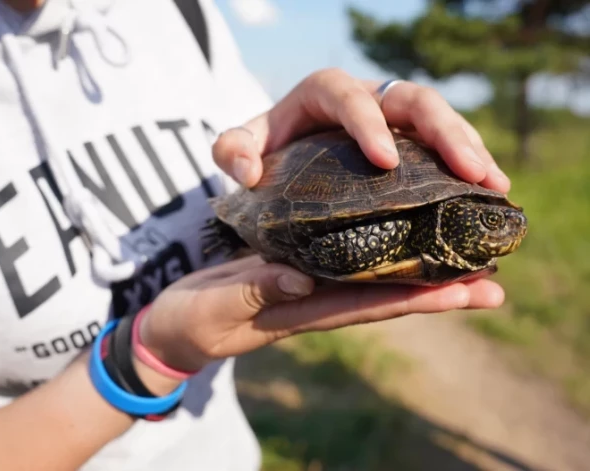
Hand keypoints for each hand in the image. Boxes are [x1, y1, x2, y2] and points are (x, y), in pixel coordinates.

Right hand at [137, 256, 503, 372]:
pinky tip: (402, 238)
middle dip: (440, 291)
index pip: (371, 304)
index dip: (420, 297)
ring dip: (420, 273)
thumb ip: (255, 291)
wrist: (174, 326)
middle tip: (493, 282)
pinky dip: (382, 254)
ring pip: (374, 279)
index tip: (469, 290)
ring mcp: (309, 288)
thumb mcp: (218, 306)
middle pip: (388, 295)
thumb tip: (301, 275)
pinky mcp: (296, 272)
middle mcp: (316, 301)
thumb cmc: (192, 320)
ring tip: (465, 261)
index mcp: (302, 310)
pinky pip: (348, 263)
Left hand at [213, 68, 509, 192]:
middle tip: (470, 172)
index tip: (386, 161)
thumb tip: (248, 171)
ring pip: (441, 118)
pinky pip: (447, 144)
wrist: (287, 153)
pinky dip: (469, 163)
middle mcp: (366, 98)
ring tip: (495, 185)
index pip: (347, 97)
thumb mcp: (241, 147)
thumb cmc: (266, 149)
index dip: (368, 123)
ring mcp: (394, 117)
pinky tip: (489, 193)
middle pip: (412, 99)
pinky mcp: (412, 139)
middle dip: (444, 134)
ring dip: (470, 148)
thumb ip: (233, 151)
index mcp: (322, 93)